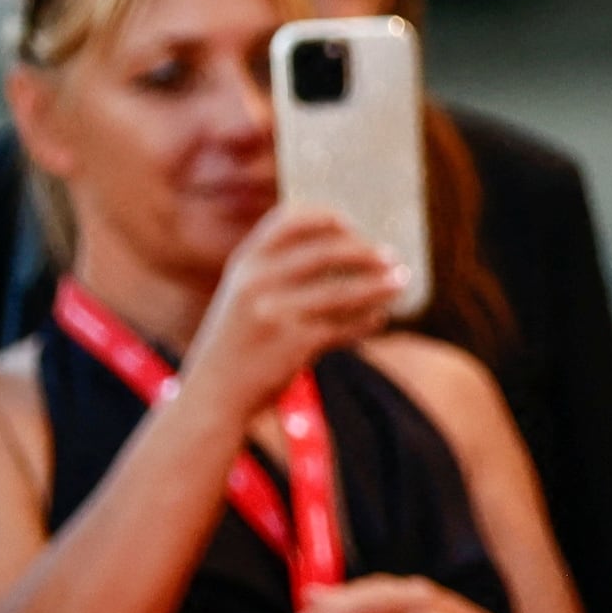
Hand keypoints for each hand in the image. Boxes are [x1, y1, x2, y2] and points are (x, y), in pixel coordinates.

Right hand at [181, 203, 406, 420]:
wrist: (211, 396)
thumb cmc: (235, 343)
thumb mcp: (240, 296)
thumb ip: (275, 270)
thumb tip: (345, 248)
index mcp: (244, 263)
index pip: (288, 220)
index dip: (324, 216)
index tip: (350, 223)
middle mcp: (257, 282)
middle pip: (326, 251)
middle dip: (365, 251)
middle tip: (391, 255)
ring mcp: (275, 313)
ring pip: (344, 291)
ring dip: (379, 285)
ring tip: (401, 281)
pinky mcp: (293, 344)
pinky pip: (343, 327)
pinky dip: (366, 321)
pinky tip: (379, 318)